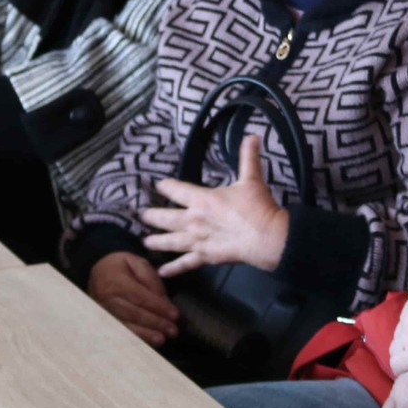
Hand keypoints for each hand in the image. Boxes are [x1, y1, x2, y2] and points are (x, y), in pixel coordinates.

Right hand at [87, 252, 178, 346]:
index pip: (140, 297)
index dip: (158, 307)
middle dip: (156, 323)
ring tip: (162, 339)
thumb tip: (163, 299)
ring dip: (146, 334)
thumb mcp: (135, 261)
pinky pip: (120, 332)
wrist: (95, 272)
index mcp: (116, 281)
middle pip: (134, 313)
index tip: (175, 314)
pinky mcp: (103, 321)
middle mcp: (107, 299)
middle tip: (173, 330)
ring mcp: (103, 312)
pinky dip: (135, 338)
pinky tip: (147, 343)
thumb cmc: (119, 266)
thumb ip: (150, 278)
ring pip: (126, 326)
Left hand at [140, 135, 289, 275]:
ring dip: (157, 241)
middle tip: (142, 215)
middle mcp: (194, 220)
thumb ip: (248, 157)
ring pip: (171, 241)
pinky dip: (173, 268)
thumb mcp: (251, 179)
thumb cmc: (257, 208)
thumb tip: (253, 136)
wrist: (265, 237)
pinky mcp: (205, 257)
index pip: (178, 190)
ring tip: (145, 242)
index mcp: (203, 199)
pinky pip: (186, 263)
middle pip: (167, 217)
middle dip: (153, 216)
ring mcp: (198, 240)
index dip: (167, 186)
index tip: (159, 184)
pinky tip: (162, 272)